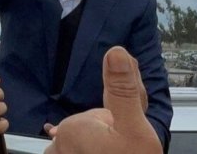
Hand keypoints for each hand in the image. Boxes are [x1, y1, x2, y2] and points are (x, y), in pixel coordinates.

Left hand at [44, 46, 160, 153]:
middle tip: (125, 149)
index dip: (117, 123)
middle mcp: (60, 146)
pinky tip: (111, 150)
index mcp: (75, 128)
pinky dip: (89, 150)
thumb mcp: (135, 128)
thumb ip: (124, 91)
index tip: (128, 136)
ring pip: (83, 145)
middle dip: (106, 137)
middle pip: (88, 130)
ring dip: (99, 148)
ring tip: (119, 152)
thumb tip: (116, 52)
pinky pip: (73, 150)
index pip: (97, 114)